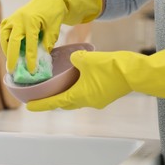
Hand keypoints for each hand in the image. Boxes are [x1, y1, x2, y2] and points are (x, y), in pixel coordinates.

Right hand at [0, 0, 102, 72]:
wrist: (48, 0)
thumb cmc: (53, 15)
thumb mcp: (54, 29)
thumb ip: (47, 43)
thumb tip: (41, 57)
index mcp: (32, 21)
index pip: (30, 44)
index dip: (31, 59)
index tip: (31, 70)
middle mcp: (20, 19)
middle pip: (13, 41)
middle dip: (12, 57)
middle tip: (12, 70)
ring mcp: (13, 18)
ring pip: (4, 36)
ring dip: (6, 50)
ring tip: (10, 61)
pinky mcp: (10, 19)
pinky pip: (4, 31)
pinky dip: (4, 41)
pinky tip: (8, 50)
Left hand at [27, 44, 164, 110]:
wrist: (136, 72)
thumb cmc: (112, 67)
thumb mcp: (87, 59)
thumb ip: (75, 58)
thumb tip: (74, 58)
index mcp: (79, 96)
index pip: (54, 102)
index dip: (41, 104)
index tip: (29, 106)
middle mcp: (87, 102)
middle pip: (65, 103)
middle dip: (53, 100)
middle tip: (43, 95)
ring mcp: (98, 100)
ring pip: (77, 100)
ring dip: (67, 95)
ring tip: (58, 87)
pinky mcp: (106, 95)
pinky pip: (87, 95)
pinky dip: (79, 90)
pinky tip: (78, 80)